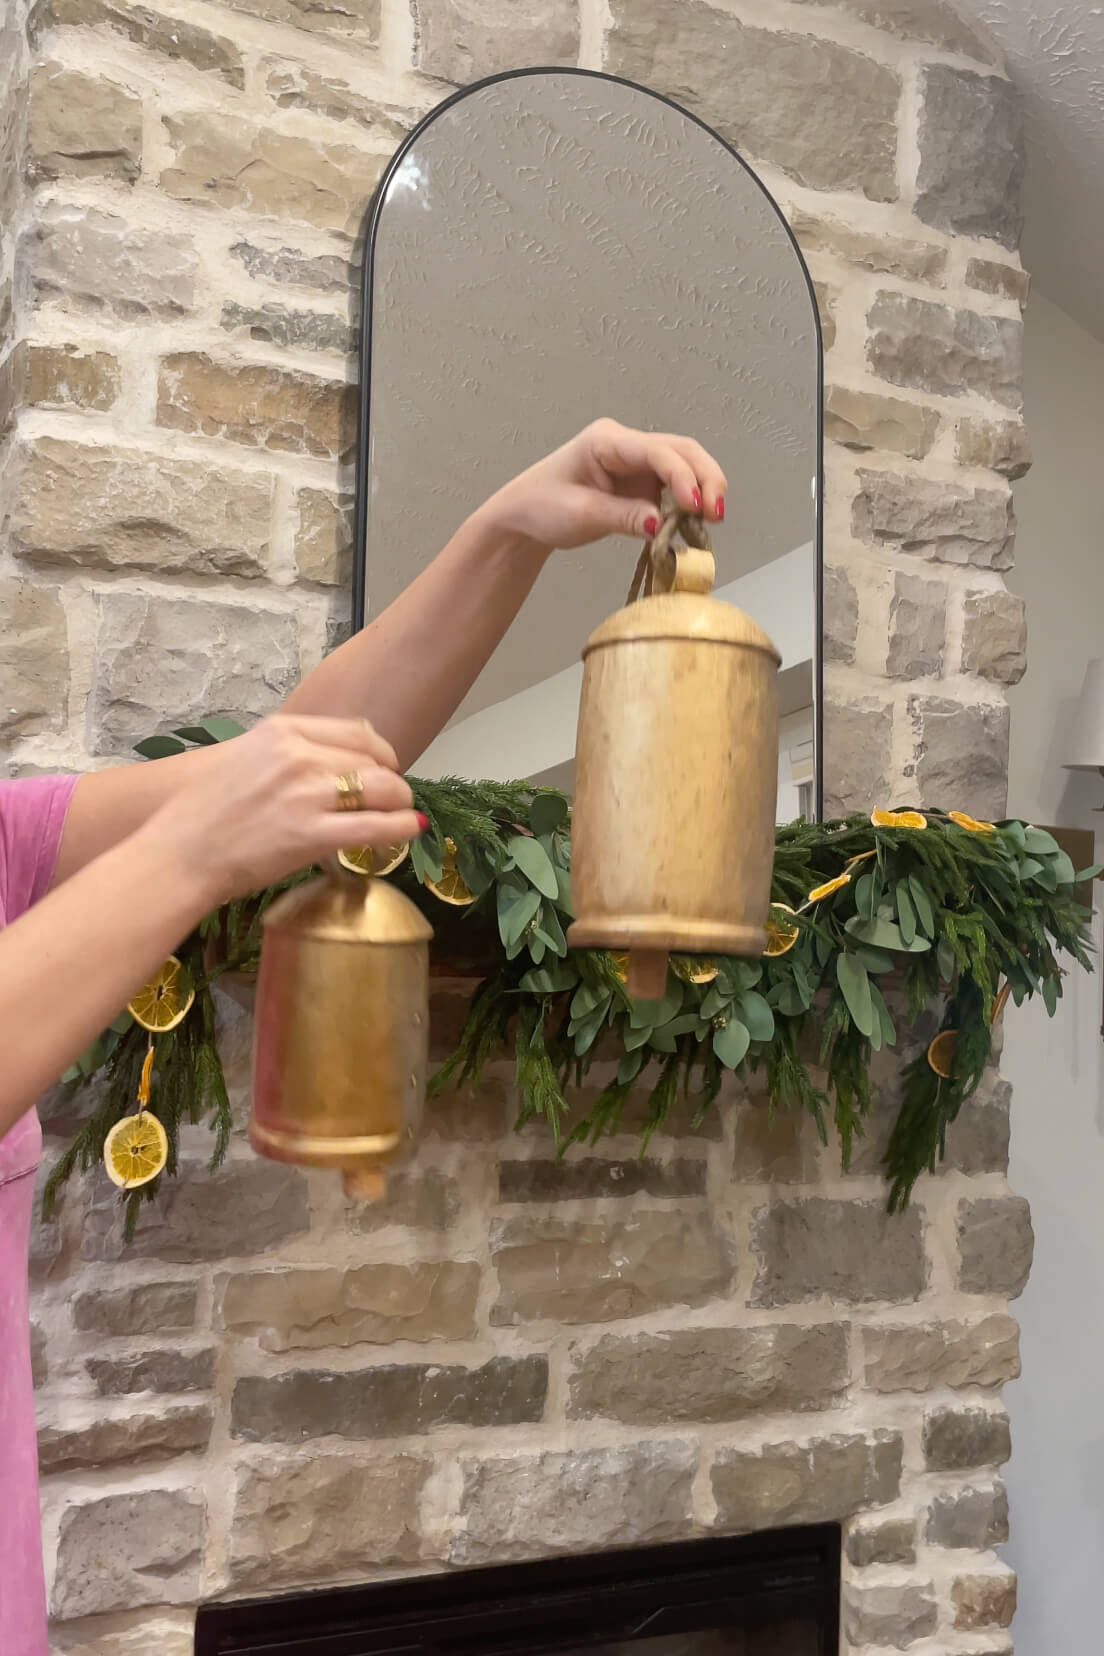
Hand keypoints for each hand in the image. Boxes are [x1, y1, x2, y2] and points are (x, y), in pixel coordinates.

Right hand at [138, 715, 422, 906]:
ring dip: (400, 803)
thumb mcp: (244, 758)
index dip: (381, 752)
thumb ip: (286, 753)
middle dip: (391, 781)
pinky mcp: (311, 834)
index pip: (356, 731)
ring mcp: (306, 794)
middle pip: (372, 760)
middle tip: (394, 800)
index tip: (386, 768)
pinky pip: (375, 827)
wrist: (178, 855)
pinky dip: (401, 828)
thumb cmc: (203, 814)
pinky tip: (410, 831)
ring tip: (402, 816)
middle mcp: (297, 755)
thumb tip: (331, 763)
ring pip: (382, 789)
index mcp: (282, 732)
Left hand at [477, 418, 727, 553]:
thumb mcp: (580, 515)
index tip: (695, 506)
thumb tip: (661, 525)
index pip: (657, 451)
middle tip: (717, 514)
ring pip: (685, 465)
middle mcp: (627, 444)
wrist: (524, 515)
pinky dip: (688, 504)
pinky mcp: (641, 481)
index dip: (682, 477)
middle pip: (682, 451)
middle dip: (705, 478)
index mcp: (606, 441)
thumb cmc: (542, 507)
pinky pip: (674, 487)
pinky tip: (694, 524)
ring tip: (712, 522)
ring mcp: (637, 462)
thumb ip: (623, 517)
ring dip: (703, 490)